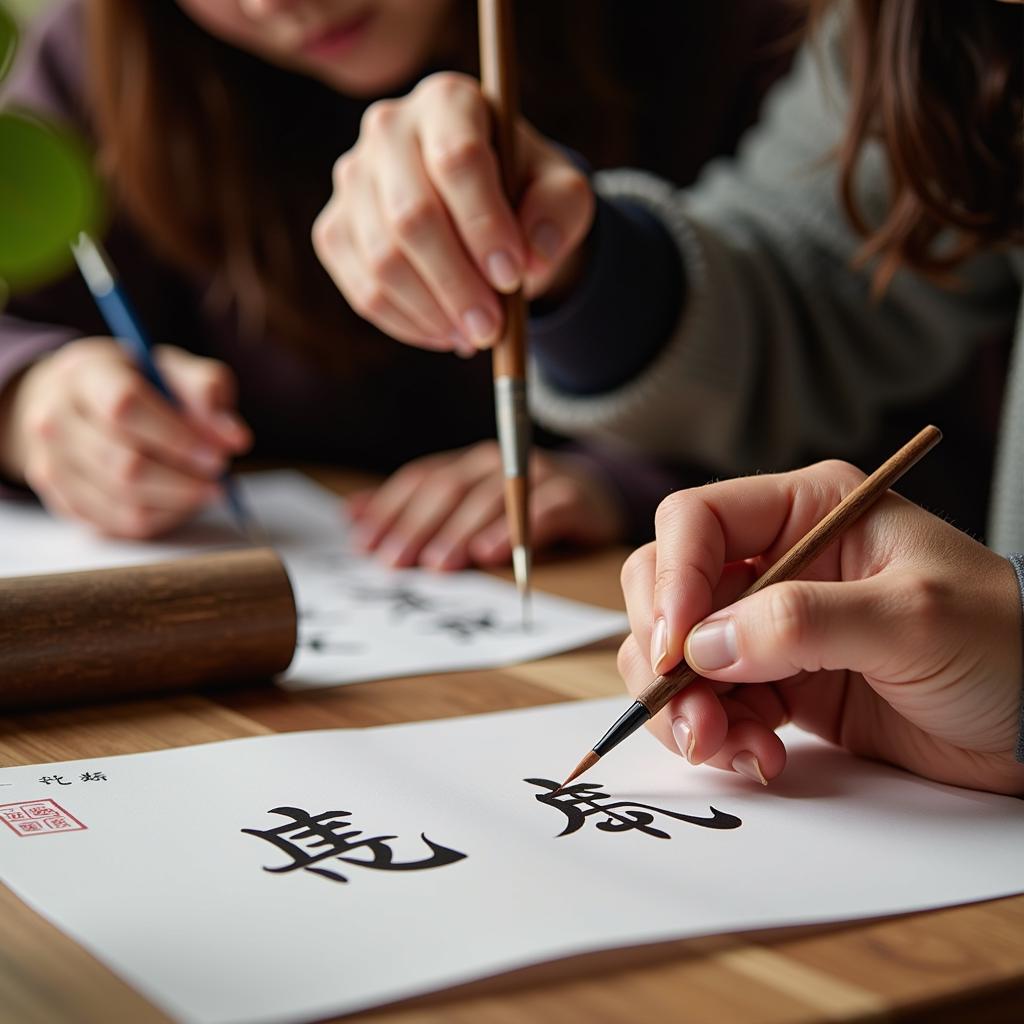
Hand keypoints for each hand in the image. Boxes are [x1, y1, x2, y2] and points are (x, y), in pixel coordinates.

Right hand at [0, 338, 251, 537]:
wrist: (76, 401)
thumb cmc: (136, 383)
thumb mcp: (172, 369)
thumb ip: (207, 391)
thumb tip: (235, 437)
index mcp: (84, 375)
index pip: (124, 407)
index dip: (176, 436)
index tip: (219, 454)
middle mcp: (55, 419)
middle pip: (125, 464)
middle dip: (184, 477)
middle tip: (220, 477)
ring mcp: (52, 464)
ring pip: (124, 501)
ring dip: (179, 501)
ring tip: (207, 488)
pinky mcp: (63, 501)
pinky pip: (121, 523)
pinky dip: (162, 517)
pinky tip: (181, 501)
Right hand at [312, 72, 593, 354]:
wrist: (482, 208)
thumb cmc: (525, 194)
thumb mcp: (562, 194)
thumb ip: (559, 213)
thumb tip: (532, 258)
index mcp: (448, 101)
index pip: (457, 159)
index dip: (485, 225)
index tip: (513, 276)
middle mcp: (388, 129)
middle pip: (411, 216)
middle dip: (457, 284)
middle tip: (492, 328)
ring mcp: (352, 180)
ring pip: (382, 261)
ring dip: (433, 312)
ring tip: (474, 335)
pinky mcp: (335, 231)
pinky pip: (363, 291)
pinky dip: (407, 325)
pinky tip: (445, 334)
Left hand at [349, 441, 623, 569]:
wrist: (595, 498)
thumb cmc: (519, 508)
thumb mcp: (467, 506)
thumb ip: (417, 509)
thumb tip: (352, 515)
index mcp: (469, 462)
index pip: (423, 480)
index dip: (391, 510)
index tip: (365, 544)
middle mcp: (499, 460)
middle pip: (451, 489)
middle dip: (418, 526)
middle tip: (395, 562)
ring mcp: (537, 475)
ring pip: (490, 500)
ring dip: (460, 534)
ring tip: (438, 565)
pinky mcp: (571, 497)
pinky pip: (541, 513)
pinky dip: (515, 533)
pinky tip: (492, 556)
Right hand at [618, 461, 1023, 794]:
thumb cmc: (1005, 642)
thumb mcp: (913, 618)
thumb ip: (804, 622)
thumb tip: (701, 646)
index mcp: (807, 512)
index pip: (698, 522)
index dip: (674, 579)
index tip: (676, 647)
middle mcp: (776, 562)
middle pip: (667, 586)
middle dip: (663, 651)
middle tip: (688, 708)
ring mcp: (771, 626)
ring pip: (677, 653)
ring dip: (684, 705)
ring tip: (730, 745)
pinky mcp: (776, 683)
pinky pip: (710, 701)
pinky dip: (716, 734)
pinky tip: (759, 756)